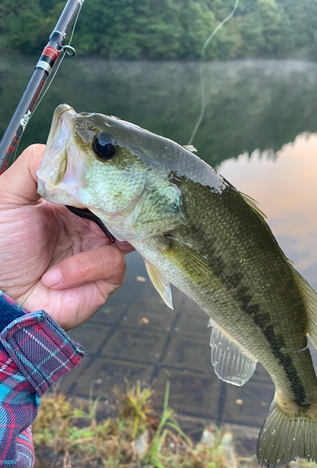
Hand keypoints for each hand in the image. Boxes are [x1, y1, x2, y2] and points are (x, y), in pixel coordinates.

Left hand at [0, 144, 133, 329]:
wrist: (2, 297)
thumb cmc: (1, 249)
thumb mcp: (7, 197)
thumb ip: (33, 166)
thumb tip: (66, 145)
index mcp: (71, 205)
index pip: (100, 184)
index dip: (106, 177)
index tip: (108, 168)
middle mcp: (90, 226)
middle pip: (122, 207)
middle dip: (117, 204)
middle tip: (102, 203)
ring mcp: (100, 250)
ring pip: (127, 232)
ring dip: (100, 238)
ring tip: (67, 246)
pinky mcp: (106, 277)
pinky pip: (112, 263)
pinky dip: (84, 268)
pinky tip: (56, 275)